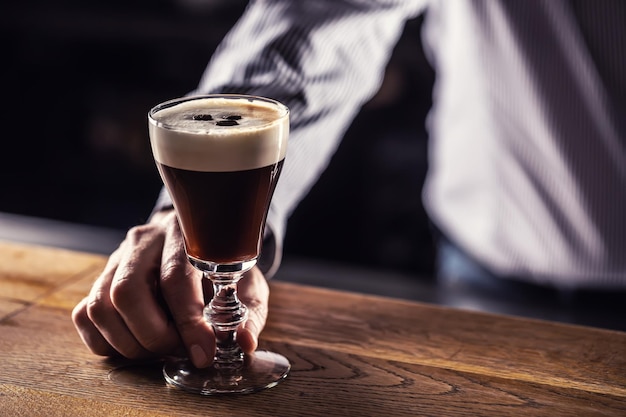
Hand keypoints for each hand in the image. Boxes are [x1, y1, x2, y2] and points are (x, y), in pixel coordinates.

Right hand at [71, 209, 269, 367]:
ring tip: (159, 349)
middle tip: (177, 350)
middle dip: (153, 335)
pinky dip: (108, 342)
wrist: (198, 241)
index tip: (203, 353)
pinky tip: (138, 344)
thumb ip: (248, 313)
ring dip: (130, 342)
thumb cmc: (222, 267)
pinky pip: (85, 316)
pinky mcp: (100, 279)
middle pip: (127, 292)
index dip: (189, 323)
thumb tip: (244, 343)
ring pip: (100, 306)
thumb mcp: (246, 284)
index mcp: (183, 234)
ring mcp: (116, 259)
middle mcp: (144, 241)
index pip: (175, 278)